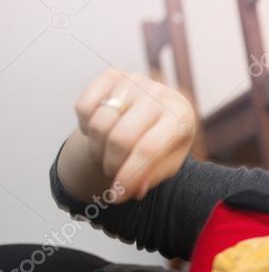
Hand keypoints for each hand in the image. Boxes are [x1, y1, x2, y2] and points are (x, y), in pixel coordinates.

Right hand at [74, 68, 196, 202]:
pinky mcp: (113, 75)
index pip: (148, 149)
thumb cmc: (165, 142)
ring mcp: (135, 81)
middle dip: (111, 164)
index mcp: (181, 116)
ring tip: (107, 156)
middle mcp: (160, 93)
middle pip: (121, 137)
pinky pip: (84, 107)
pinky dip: (84, 127)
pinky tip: (99, 133)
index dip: (129, 175)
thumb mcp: (167, 162)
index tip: (117, 196)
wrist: (159, 110)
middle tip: (112, 174)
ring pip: (99, 123)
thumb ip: (151, 176)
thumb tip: (132, 190)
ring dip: (97, 149)